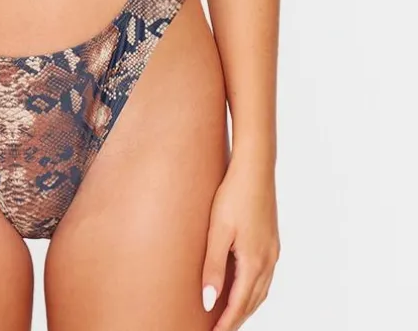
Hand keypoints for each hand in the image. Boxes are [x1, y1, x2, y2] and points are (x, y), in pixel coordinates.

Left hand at [201, 155, 280, 330]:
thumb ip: (213, 268)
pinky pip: (264, 275)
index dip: (226, 322)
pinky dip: (253, 289)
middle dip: (237, 318)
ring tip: (230, 314)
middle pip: (253, 301)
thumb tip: (208, 302)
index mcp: (255, 262)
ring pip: (261, 289)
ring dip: (246, 305)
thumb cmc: (233, 195)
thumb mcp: (218, 232)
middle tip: (220, 330)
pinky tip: (243, 285)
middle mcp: (268, 260)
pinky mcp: (272, 240)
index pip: (239, 304)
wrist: (255, 167)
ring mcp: (273, 250)